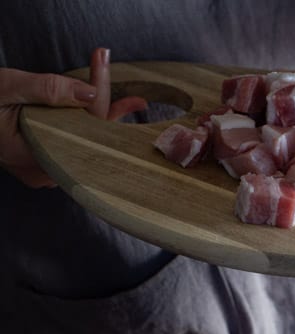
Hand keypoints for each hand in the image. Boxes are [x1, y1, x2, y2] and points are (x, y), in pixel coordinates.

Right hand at [0, 47, 146, 187]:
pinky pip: (73, 142)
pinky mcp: (44, 161)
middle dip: (111, 111)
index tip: (105, 60)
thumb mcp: (6, 88)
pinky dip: (86, 123)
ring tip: (133, 103)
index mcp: (34, 156)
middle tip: (139, 98)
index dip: (96, 90)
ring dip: (103, 118)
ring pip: (82, 140)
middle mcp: (45, 170)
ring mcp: (45, 169)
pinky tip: (107, 112)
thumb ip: (46, 89)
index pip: (80, 123)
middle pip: (87, 137)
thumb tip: (87, 90)